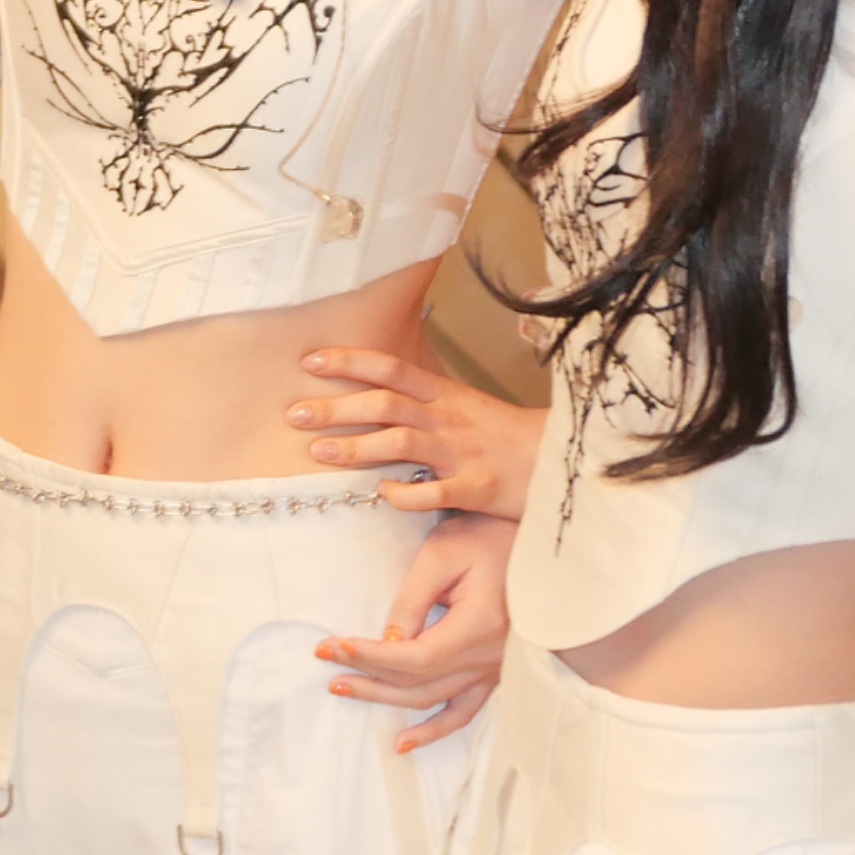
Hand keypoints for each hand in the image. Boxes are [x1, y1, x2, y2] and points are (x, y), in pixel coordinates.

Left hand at [286, 348, 546, 518]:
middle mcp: (448, 419)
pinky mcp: (474, 489)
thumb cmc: (505, 436)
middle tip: (293, 414)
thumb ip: (421, 401)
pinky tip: (381, 493)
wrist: (561, 461)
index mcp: (445, 395)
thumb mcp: (463, 407)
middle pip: (384, 403)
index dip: (349, 361)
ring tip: (319, 452)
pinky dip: (403, 493)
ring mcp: (461, 453)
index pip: (391, 368)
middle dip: (336, 407)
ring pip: (400, 441)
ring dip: (356, 446)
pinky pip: (432, 493)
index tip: (310, 361)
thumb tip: (371, 395)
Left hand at [319, 511, 513, 750]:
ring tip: (344, 688)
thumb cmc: (487, 539)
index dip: (369, 657)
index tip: (331, 646)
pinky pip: (464, 711)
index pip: (414, 657)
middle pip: (418, 683)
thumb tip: (387, 640)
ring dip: (386, 700)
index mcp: (479, 626)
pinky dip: (435, 730)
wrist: (536, 545)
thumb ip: (412, 601)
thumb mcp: (441, 556)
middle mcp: (490, 657)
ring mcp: (495, 670)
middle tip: (326, 663)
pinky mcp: (495, 672)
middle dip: (366, 674)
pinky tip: (404, 742)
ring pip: (434, 700)